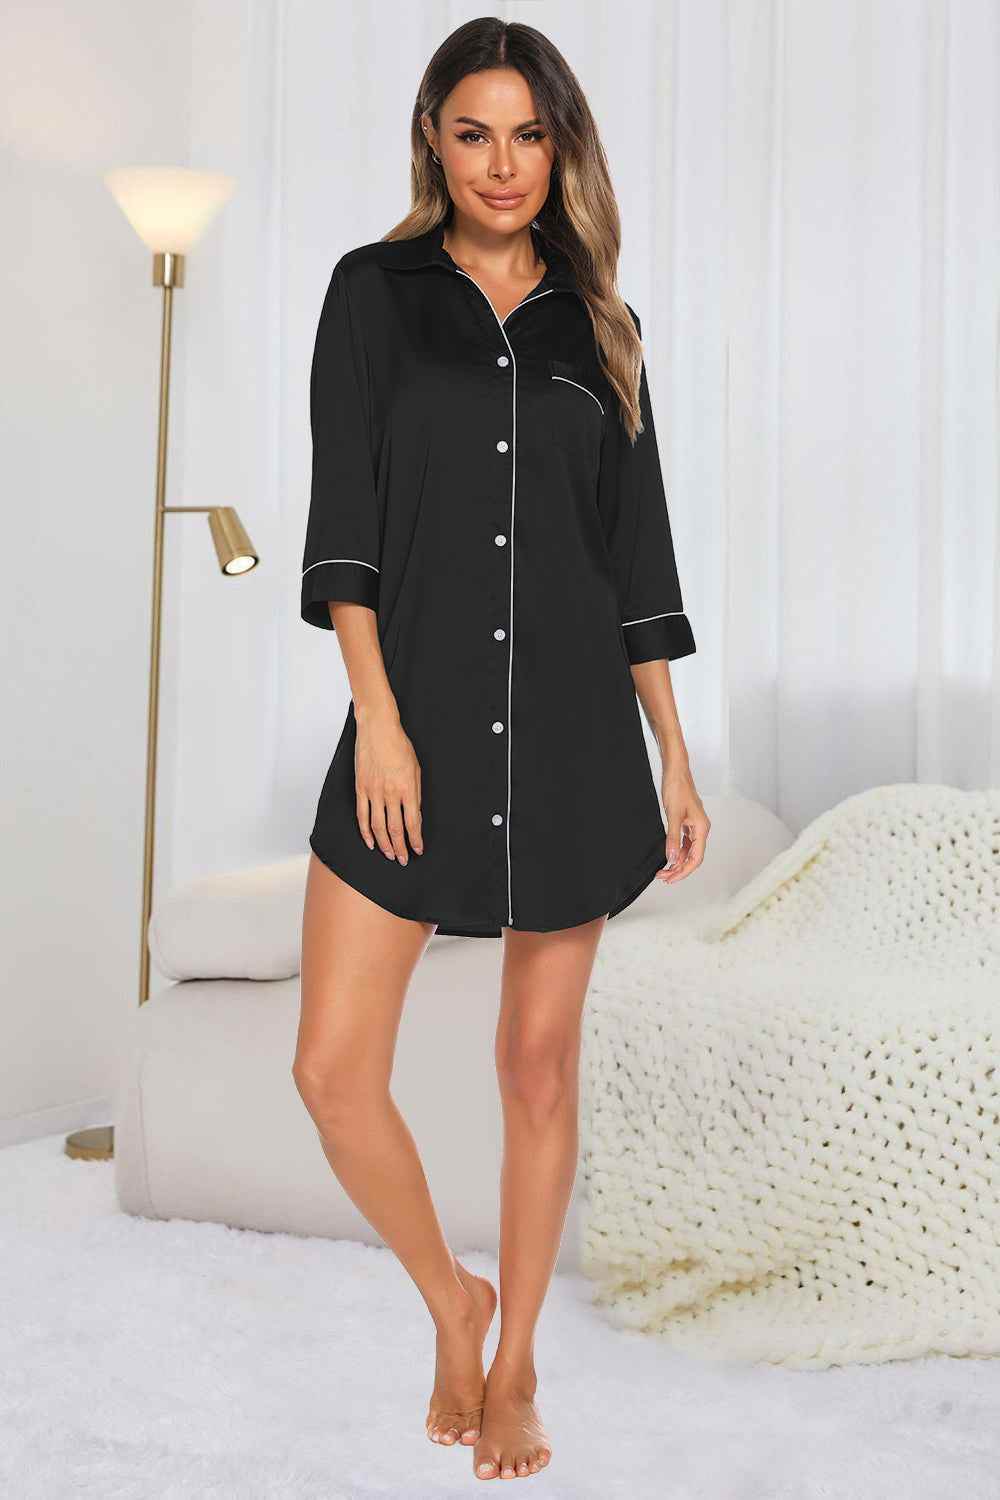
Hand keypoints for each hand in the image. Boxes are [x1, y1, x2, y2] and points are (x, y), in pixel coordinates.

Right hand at [354, 703, 423, 862]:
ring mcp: (373, 792)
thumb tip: (415, 814)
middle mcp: (390, 793)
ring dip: (384, 844)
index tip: (418, 849)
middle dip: (401, 848)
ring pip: (378, 827)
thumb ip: (416, 793)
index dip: (416, 840)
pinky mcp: (360, 788)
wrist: (378, 728)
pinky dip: (366, 832)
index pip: (412, 823)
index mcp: (407, 788)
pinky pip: (362, 815)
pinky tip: (371, 842)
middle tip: (403, 859)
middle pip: (395, 829)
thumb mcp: (416, 769)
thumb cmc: (399, 745)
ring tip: (389, 855)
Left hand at [657, 765, 708, 883]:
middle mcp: (701, 829)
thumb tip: (671, 858)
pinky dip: (676, 851)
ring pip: (688, 851)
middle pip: (693, 857)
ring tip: (663, 870)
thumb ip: (672, 838)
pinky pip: (684, 843)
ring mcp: (694, 827)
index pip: (696, 858)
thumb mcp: (673, 815)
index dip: (684, 871)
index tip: (671, 878)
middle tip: (664, 877)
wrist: (676, 772)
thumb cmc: (678, 788)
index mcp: (701, 828)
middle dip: (679, 869)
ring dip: (677, 861)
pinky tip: (668, 856)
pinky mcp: (687, 823)